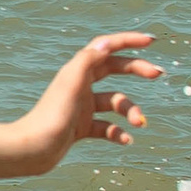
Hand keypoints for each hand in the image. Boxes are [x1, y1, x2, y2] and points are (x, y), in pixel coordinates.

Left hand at [17, 32, 161, 170]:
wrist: (32, 150)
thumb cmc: (51, 117)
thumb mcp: (70, 84)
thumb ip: (87, 61)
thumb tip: (106, 43)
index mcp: (77, 71)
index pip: (105, 47)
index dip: (127, 41)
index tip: (151, 42)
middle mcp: (79, 86)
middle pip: (114, 69)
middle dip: (137, 70)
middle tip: (158, 74)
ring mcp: (82, 107)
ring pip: (115, 102)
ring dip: (131, 111)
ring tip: (139, 123)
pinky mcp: (81, 128)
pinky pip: (108, 127)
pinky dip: (120, 132)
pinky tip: (127, 140)